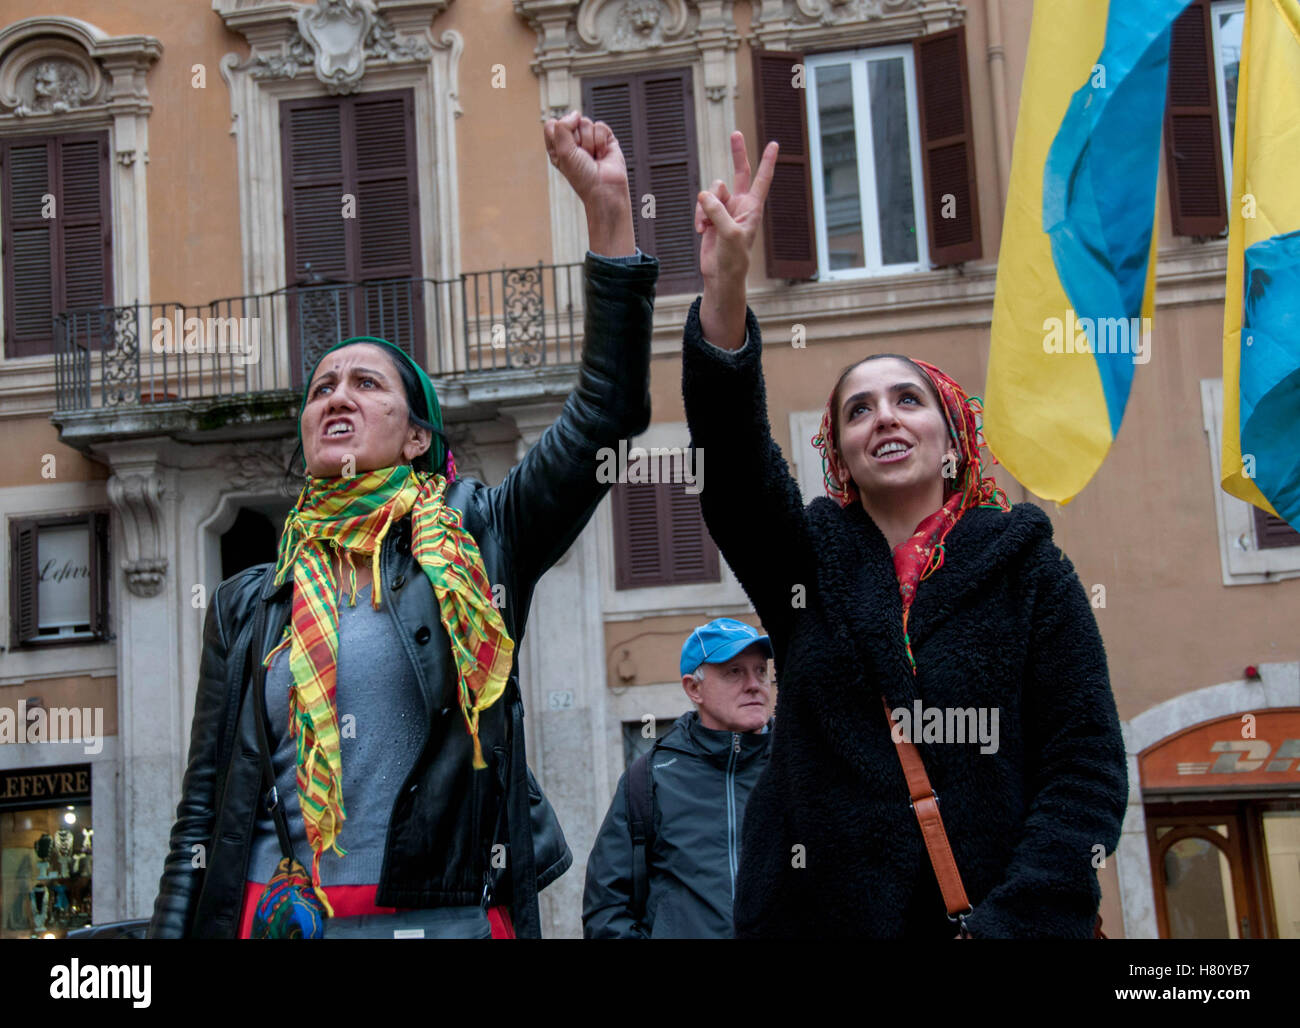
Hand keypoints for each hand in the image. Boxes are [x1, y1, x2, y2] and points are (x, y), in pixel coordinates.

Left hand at [544, 111, 634, 256]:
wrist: (605, 189)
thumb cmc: (583, 178)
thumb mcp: (563, 152)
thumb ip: (562, 128)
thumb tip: (575, 114)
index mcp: (558, 146)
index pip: (552, 124)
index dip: (559, 133)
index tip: (565, 149)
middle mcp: (573, 142)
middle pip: (571, 121)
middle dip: (577, 139)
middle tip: (582, 155)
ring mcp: (590, 139)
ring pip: (586, 123)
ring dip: (590, 142)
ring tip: (593, 156)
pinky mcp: (605, 139)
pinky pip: (601, 126)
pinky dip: (601, 141)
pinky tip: (602, 154)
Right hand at [696, 132, 777, 283]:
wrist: (721, 275)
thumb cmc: (733, 258)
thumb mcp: (728, 234)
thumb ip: (717, 211)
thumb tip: (704, 195)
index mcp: (752, 208)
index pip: (762, 179)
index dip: (767, 162)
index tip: (774, 144)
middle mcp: (740, 204)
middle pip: (739, 172)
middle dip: (737, 153)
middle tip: (736, 133)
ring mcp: (725, 209)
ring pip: (711, 192)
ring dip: (705, 207)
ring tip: (705, 226)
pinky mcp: (711, 217)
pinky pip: (701, 205)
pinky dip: (699, 216)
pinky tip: (700, 231)